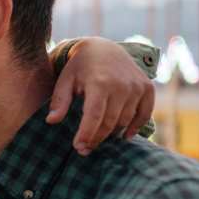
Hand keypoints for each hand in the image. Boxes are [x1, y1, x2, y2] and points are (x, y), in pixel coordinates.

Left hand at [46, 38, 154, 155]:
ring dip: (112, 134)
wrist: (104, 49)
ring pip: (125, 120)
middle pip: (110, 122)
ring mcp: (136, 86)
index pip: (94, 116)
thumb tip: (51, 121)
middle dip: (96, 139)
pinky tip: (123, 136)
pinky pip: (144, 114)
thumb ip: (59, 101)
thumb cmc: (80, 67)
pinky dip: (136, 127)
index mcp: (99, 82)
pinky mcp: (147, 88)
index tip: (78, 147)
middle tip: (84, 150)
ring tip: (97, 139)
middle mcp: (121, 85)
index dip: (86, 134)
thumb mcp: (65, 80)